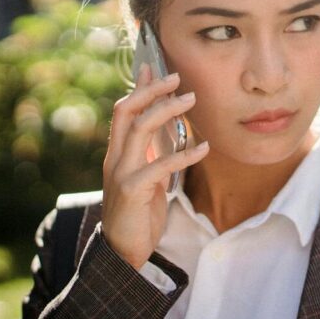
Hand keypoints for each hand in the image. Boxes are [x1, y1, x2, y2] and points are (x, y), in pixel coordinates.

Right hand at [101, 63, 208, 269]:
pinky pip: (159, 165)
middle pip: (127, 112)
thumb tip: (161, 128)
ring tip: (191, 100)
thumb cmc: (137, 212)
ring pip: (140, 130)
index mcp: (116, 153)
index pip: (123, 111)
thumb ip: (148, 153)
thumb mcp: (143, 176)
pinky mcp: (133, 191)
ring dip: (167, 111)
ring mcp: (121, 173)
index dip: (138, 89)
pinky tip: (204, 148)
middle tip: (176, 78)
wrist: (121, 250)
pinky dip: (184, 155)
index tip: (154, 68)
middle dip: (151, 91)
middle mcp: (115, 158)